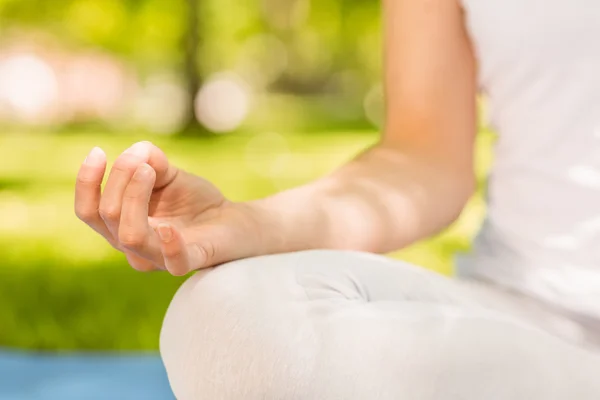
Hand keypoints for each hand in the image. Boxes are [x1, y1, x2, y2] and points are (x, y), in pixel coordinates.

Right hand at [75, 141, 266, 274]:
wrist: (233, 219)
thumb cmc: (195, 201)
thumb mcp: (169, 174)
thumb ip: (150, 161)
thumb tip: (137, 150)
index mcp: (121, 226)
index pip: (88, 211)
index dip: (86, 182)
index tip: (98, 151)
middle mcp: (134, 247)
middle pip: (106, 215)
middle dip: (120, 178)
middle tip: (144, 159)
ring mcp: (161, 258)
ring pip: (130, 235)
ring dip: (134, 197)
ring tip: (150, 170)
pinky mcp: (192, 260)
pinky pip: (174, 262)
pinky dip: (170, 245)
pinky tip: (171, 226)